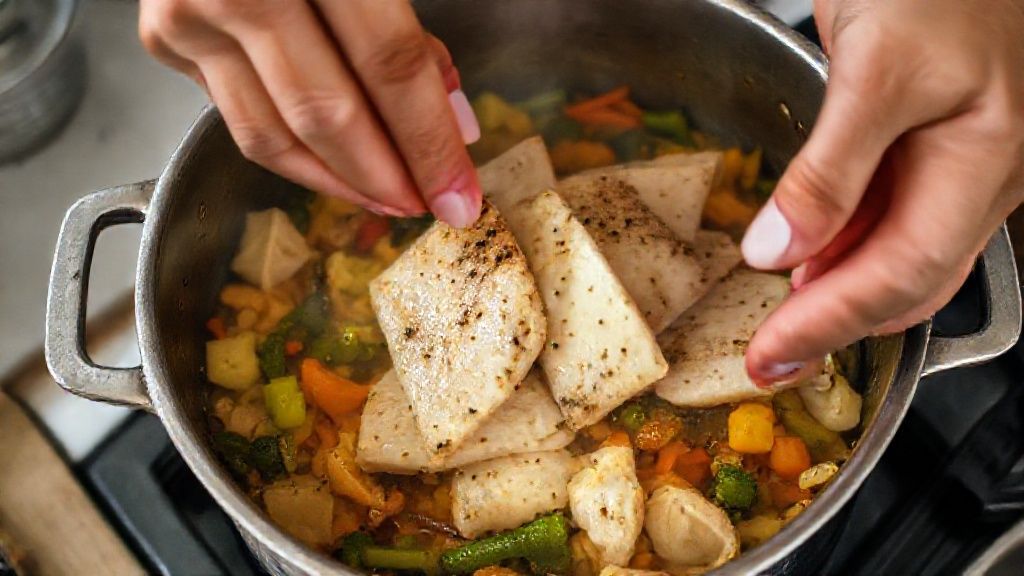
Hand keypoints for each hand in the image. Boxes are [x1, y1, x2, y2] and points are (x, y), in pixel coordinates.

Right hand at [139, 0, 482, 226]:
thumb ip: (406, 29)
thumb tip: (449, 117)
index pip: (388, 65)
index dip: (431, 141)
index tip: (461, 195)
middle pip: (327, 113)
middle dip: (386, 177)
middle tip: (425, 205)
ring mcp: (190, 14)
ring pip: (271, 137)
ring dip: (336, 182)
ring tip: (383, 197)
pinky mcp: (165, 37)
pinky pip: (238, 119)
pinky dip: (291, 151)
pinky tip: (331, 164)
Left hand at [741, 0, 1023, 384]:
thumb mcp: (878, 69)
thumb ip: (832, 168)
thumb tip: (780, 251)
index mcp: (984, 163)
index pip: (899, 273)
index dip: (830, 324)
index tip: (771, 357)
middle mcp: (981, 174)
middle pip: (904, 279)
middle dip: (834, 327)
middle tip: (770, 358)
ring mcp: (958, 160)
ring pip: (897, 253)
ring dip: (836, 291)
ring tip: (779, 320)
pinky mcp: (928, 141)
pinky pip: (887, 214)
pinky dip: (841, 245)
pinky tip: (804, 256)